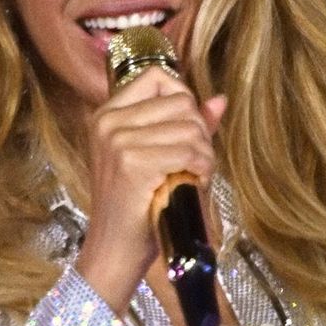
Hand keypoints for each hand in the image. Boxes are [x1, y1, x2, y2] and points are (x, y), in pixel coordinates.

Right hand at [74, 66, 226, 310]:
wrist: (115, 248)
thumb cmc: (136, 205)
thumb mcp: (155, 157)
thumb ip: (186, 125)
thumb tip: (219, 100)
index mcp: (106, 114)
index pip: (157, 77)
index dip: (182, 99)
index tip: (184, 130)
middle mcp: (107, 122)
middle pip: (180, 102)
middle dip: (199, 131)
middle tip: (194, 161)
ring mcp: (117, 142)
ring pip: (190, 128)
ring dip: (203, 154)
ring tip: (193, 175)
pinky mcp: (133, 164)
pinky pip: (189, 151)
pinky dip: (201, 168)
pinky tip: (192, 183)